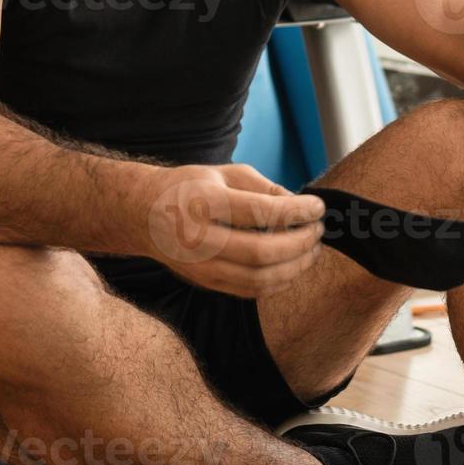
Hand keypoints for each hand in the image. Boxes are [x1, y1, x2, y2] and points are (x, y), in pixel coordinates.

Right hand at [139, 163, 326, 297]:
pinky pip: (250, 291)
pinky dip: (278, 282)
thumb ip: (263, 188)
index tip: (317, 206)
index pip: (261, 211)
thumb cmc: (190, 188)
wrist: (145, 215)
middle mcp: (200, 239)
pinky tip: (291, 266)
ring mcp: (201, 267)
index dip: (297, 211)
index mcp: (204, 203)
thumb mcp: (223, 173)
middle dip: (300, 243)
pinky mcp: (205, 283)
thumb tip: (299, 206)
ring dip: (295, 266)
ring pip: (259, 279)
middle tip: (318, 230)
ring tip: (311, 249)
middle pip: (262, 252)